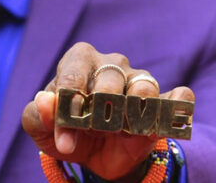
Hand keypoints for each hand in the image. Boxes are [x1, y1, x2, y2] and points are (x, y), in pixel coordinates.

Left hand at [21, 42, 194, 181]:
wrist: (95, 155)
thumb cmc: (67, 129)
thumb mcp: (43, 129)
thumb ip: (37, 115)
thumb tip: (45, 102)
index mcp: (80, 59)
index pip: (73, 76)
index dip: (67, 108)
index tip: (65, 137)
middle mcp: (112, 63)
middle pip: (108, 81)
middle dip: (98, 116)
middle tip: (93, 133)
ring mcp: (139, 80)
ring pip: (143, 89)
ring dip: (131, 117)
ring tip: (121, 131)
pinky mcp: (162, 103)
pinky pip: (177, 97)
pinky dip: (175, 106)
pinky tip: (161, 119)